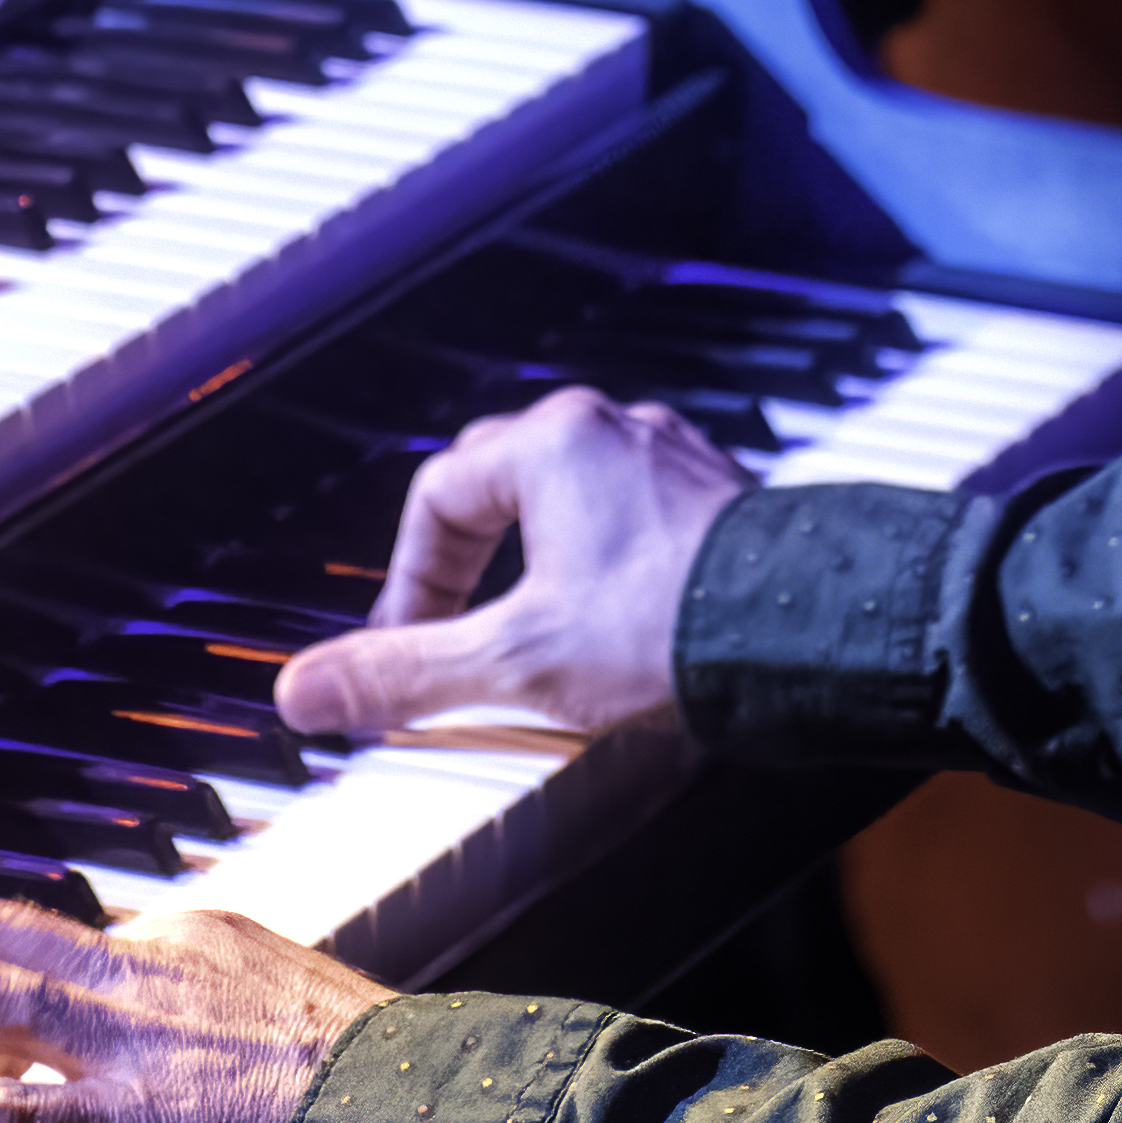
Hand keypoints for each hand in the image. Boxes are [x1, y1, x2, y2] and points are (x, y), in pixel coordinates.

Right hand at [274, 385, 754, 744]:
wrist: (820, 636)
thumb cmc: (673, 634)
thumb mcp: (518, 662)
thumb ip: (405, 674)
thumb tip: (301, 691)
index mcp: (554, 444)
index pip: (438, 497)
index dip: (411, 580)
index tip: (412, 649)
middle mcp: (617, 431)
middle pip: (503, 484)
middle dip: (470, 562)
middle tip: (462, 636)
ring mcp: (678, 461)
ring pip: (577, 499)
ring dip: (542, 564)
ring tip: (539, 636)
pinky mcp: (727, 500)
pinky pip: (640, 518)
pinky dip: (609, 568)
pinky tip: (624, 628)